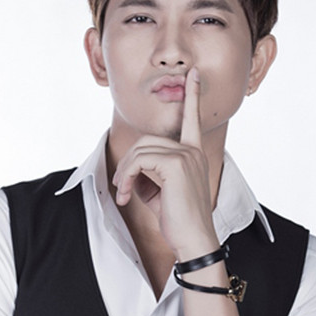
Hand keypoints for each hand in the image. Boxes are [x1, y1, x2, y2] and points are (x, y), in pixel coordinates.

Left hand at [112, 68, 217, 258]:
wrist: (194, 241)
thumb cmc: (178, 220)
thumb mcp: (159, 191)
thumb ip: (149, 172)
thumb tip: (130, 167)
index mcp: (194, 154)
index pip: (192, 119)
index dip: (193, 96)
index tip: (195, 74)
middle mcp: (192, 150)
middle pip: (148, 139)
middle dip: (128, 163)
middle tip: (121, 188)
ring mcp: (186, 155)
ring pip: (140, 150)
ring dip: (124, 173)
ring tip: (123, 194)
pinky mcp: (176, 164)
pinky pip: (139, 161)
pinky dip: (125, 177)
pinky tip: (126, 195)